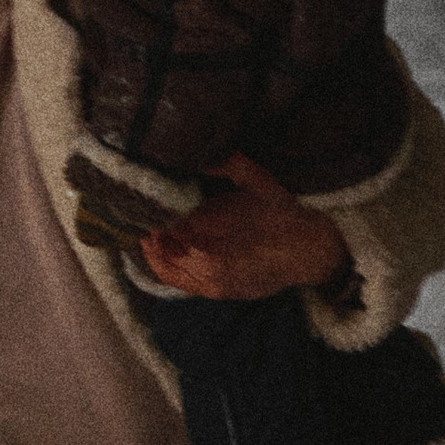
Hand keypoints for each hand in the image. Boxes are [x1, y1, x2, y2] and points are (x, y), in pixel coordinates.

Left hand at [139, 152, 346, 303]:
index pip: (162, 221)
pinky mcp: (215, 292)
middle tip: (137, 209)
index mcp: (210, 227)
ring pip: (163, 264)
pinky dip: (161, 266)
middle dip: (147, 226)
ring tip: (145, 227)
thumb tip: (194, 152)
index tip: (139, 196)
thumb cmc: (280, 212)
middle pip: (158, 244)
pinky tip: (156, 250)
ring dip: (151, 247)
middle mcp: (205, 258)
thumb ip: (224, 162)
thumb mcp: (256, 179)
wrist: (308, 252)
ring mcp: (210, 279)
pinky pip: (177, 281)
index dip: (148, 209)